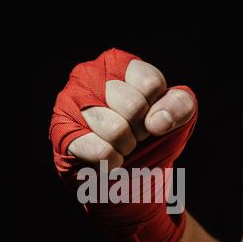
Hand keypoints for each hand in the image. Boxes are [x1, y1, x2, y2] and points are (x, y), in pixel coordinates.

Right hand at [66, 58, 195, 169]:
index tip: (151, 121)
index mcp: (120, 65)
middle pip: (134, 106)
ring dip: (126, 149)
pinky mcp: (61, 132)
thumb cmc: (145, 139)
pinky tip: (107, 159)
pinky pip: (101, 151)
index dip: (157, 112)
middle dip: (140, 131)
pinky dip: (112, 163)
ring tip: (118, 147)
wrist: (119, 176)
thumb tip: (158, 120)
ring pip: (116, 131)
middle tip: (133, 137)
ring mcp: (72, 103)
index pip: (151, 84)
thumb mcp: (173, 118)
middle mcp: (90, 75)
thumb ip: (180, 107)